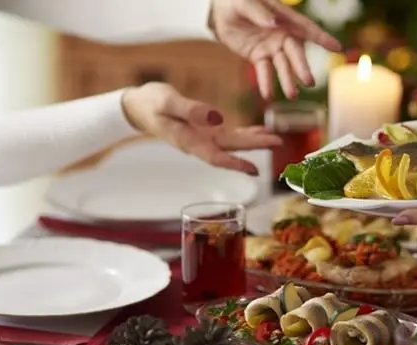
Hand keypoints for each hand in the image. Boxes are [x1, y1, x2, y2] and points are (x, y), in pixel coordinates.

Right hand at [122, 83, 280, 174]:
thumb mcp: (167, 102)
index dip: (235, 164)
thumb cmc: (150, 103)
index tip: (255, 169)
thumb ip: (191, 110)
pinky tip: (260, 132)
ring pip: (233, 143)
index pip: (215, 157)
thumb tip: (218, 117)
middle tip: (278, 143)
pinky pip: (230, 134)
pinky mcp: (206, 130)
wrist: (138, 107)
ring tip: (276, 139)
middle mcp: (199, 144)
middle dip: (255, 147)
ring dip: (254, 142)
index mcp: (188, 141)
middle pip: (231, 149)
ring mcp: (203, 138)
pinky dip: (246, 133)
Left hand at [210, 0, 341, 98]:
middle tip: (309, 82)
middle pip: (295, 53)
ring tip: (292, 96)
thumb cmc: (237, 1)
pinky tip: (268, 95)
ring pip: (282, 66)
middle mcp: (282, 34)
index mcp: (283, 17)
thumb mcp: (244, 2)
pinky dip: (266, 83)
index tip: (337, 48)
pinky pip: (264, 71)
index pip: (306, 28)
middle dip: (302, 67)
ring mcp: (271, 47)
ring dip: (287, 80)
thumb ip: (259, 12)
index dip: (322, 38)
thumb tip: (274, 24)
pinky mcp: (258, 57)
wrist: (220, 11)